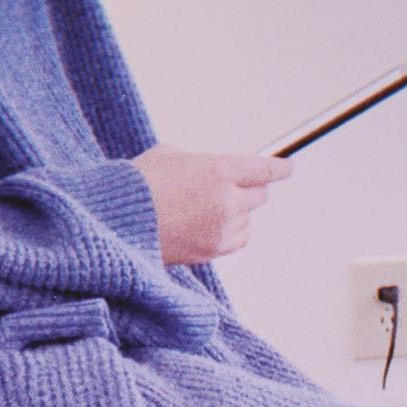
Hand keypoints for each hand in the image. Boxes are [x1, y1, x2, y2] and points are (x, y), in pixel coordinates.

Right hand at [131, 144, 292, 263]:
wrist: (119, 221)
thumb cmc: (139, 185)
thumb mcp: (171, 156)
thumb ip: (201, 163)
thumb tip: (212, 174)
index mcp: (219, 169)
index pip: (264, 169)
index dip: (279, 168)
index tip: (287, 168)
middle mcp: (227, 200)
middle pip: (260, 195)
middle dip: (249, 189)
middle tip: (232, 187)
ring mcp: (222, 229)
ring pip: (249, 220)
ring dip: (238, 213)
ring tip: (209, 209)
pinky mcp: (213, 251)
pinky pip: (238, 239)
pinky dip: (232, 232)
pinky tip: (213, 226)